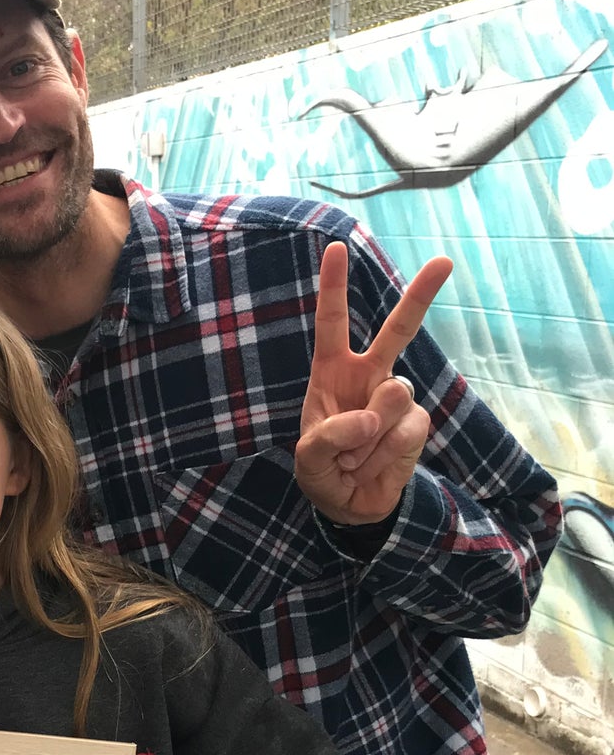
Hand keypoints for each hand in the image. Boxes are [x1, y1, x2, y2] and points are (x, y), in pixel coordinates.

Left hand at [294, 241, 451, 525]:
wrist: (352, 506)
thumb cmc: (323, 470)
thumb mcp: (309, 458)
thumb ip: (330, 436)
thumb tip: (373, 415)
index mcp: (332, 371)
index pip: (333, 323)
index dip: (333, 287)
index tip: (336, 248)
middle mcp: (369, 376)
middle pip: (398, 330)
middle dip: (422, 295)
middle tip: (444, 261)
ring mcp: (397, 398)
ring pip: (392, 399)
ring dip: (366, 440)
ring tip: (353, 459)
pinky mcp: (417, 423)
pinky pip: (406, 430)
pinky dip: (385, 454)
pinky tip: (373, 464)